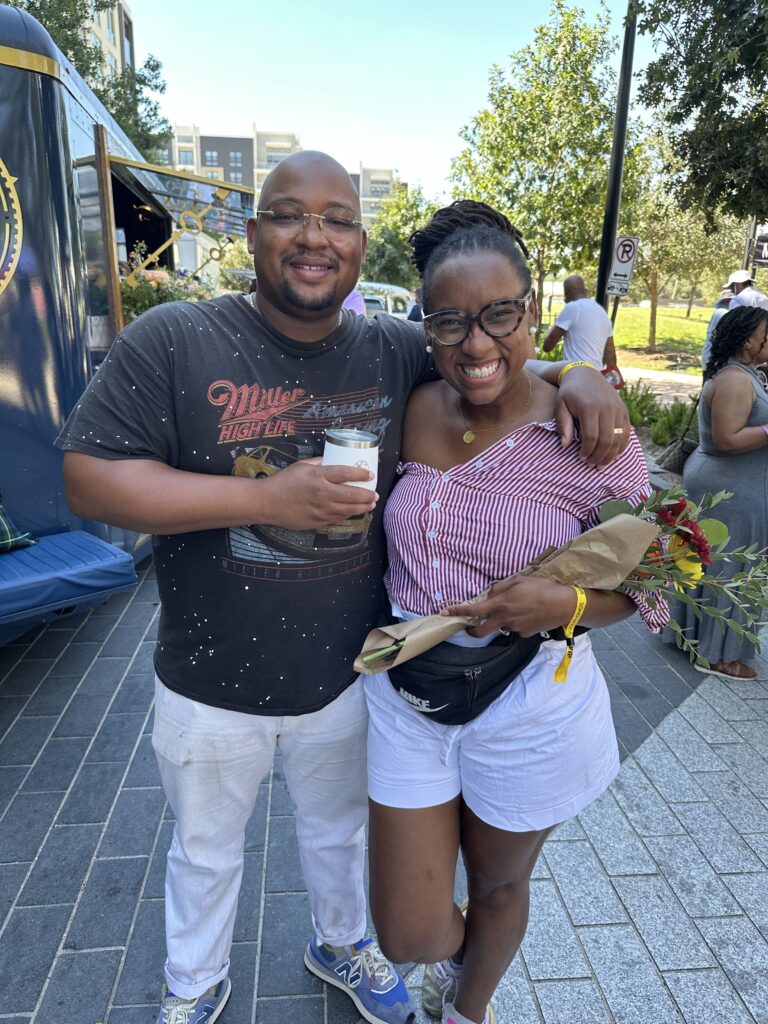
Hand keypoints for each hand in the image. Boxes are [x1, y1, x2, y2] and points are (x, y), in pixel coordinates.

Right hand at [259, 458, 377, 530]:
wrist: (267, 502)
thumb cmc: (283, 481)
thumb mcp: (301, 465)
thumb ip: (319, 462)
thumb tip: (333, 459)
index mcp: (318, 476)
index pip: (346, 474)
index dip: (361, 474)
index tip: (371, 475)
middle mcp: (322, 493)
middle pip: (352, 495)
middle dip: (368, 495)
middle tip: (375, 494)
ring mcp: (321, 509)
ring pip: (348, 510)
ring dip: (362, 507)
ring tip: (371, 504)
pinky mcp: (318, 521)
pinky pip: (338, 518)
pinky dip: (348, 514)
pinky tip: (354, 511)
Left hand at [441, 576, 576, 637]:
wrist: (564, 605)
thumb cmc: (542, 588)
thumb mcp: (519, 581)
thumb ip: (500, 588)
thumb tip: (490, 594)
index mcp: (500, 604)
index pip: (473, 610)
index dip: (457, 611)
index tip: (445, 612)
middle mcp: (504, 620)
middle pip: (481, 631)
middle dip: (473, 631)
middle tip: (471, 627)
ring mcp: (515, 629)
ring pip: (502, 626)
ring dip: (503, 620)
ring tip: (520, 608)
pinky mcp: (525, 635)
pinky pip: (516, 628)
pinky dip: (518, 622)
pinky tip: (530, 614)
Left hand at [555, 366, 629, 466]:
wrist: (585, 374)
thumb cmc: (569, 392)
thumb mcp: (561, 406)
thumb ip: (563, 425)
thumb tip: (564, 446)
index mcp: (590, 407)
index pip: (591, 437)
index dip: (587, 451)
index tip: (581, 459)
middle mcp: (607, 408)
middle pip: (607, 440)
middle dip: (599, 457)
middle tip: (592, 466)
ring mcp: (618, 409)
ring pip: (619, 439)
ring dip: (611, 455)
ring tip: (602, 464)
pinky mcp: (624, 410)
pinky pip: (626, 433)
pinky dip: (621, 446)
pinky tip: (613, 455)